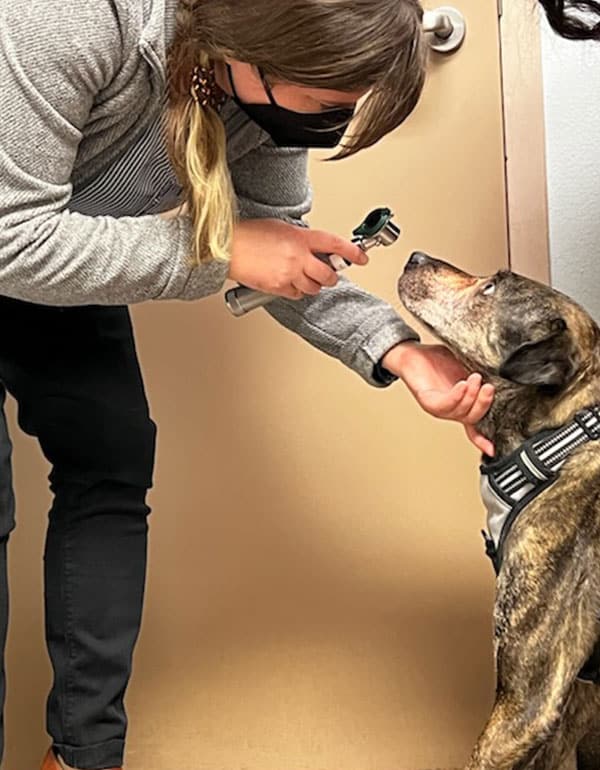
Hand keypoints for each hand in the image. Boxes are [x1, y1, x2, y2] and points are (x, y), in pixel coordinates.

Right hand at [228, 219, 367, 299]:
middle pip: (329, 274)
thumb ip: (300, 238)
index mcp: (300, 237)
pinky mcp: (279, 287)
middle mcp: (298, 257)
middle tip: (327, 273)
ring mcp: (289, 274)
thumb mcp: (280, 228)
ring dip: (313, 284)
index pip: (335, 244)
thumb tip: (312, 247)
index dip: (353, 252)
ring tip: (301, 276)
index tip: (362, 257)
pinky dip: (296, 291)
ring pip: (314, 288)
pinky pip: (297, 295)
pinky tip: (288, 282)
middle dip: (330, 275)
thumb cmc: (249, 235)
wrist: (228, 248)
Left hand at [382, 342, 494, 455]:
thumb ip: (480, 377)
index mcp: (460, 405)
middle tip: (489, 387)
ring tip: (475, 378)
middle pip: (472, 418)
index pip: (473, 427)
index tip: (493, 450)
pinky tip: (462, 385)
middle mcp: (450, 410)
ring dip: (471, 396)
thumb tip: (500, 376)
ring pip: (461, 412)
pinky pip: (444, 404)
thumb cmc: (437, 361)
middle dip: (484, 404)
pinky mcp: (426, 400)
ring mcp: (438, 407)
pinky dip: (456, 396)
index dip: (483, 440)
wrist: (411, 353)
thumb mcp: (465, 367)